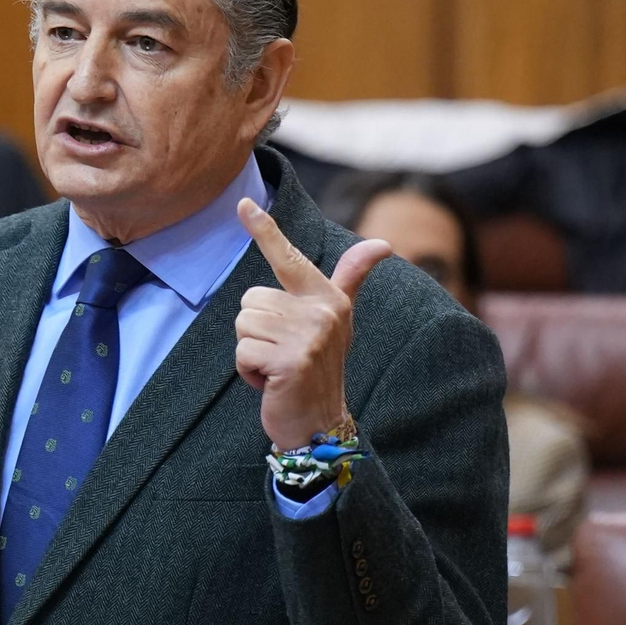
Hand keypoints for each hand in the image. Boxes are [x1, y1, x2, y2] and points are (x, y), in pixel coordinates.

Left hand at [235, 197, 391, 448]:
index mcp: (327, 297)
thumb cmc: (320, 367)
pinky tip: (272, 382)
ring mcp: (307, 336)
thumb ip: (350, 279)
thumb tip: (382, 243)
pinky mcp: (290, 360)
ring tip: (278, 367)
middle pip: (250, 301)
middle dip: (255, 331)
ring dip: (251, 352)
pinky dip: (249, 372)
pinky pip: (243, 351)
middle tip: (282, 353)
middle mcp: (321, 311)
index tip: (243, 203)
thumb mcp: (337, 319)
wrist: (320, 421)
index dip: (264, 229)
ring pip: (243, 325)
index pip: (290, 258)